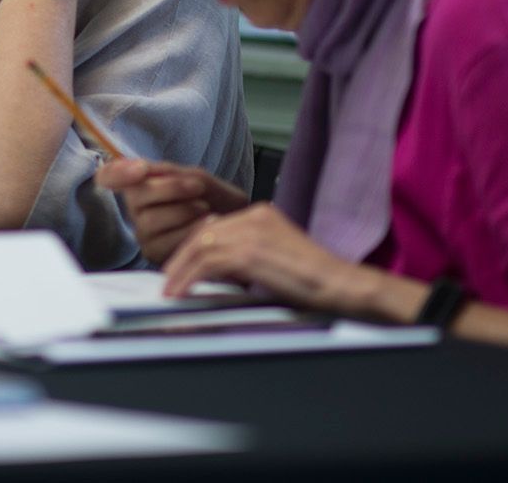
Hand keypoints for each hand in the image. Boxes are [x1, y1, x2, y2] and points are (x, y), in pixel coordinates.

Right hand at [98, 159, 247, 264]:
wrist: (238, 223)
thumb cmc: (214, 199)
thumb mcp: (196, 177)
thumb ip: (169, 172)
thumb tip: (141, 168)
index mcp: (139, 185)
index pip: (108, 176)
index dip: (117, 172)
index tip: (141, 169)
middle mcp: (135, 210)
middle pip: (137, 195)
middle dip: (171, 188)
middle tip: (197, 187)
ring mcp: (143, 234)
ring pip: (152, 219)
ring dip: (185, 210)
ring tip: (205, 208)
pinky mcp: (156, 255)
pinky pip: (168, 240)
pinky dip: (192, 229)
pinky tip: (208, 223)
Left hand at [162, 203, 371, 310]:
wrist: (339, 284)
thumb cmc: (313, 279)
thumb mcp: (273, 260)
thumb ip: (245, 256)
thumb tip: (214, 267)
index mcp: (261, 213)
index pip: (214, 226)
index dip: (193, 248)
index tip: (180, 266)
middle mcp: (255, 216)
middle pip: (203, 234)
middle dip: (181, 259)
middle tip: (168, 280)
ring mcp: (252, 231)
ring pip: (200, 247)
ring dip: (180, 271)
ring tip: (170, 290)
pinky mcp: (250, 252)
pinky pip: (208, 263)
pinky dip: (189, 279)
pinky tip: (181, 293)